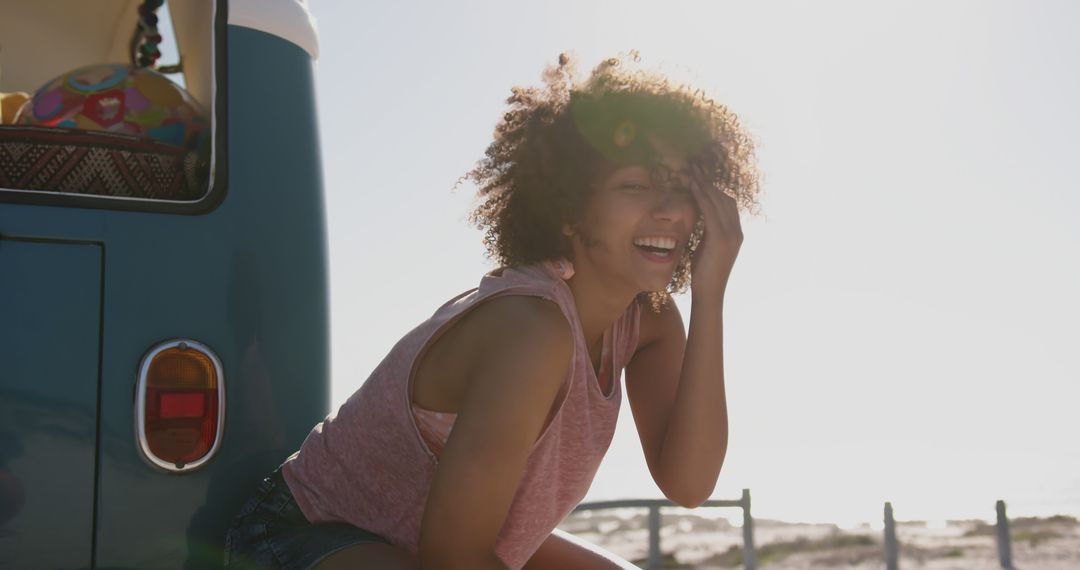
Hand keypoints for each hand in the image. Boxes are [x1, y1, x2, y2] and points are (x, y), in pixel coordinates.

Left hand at [686, 163, 742, 303]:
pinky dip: (702, 196)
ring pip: (718, 201)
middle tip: (694, 166)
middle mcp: (737, 231)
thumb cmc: (704, 274)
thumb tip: (700, 220)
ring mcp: (732, 235)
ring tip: (690, 171)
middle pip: (724, 197)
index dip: (713, 188)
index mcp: (736, 233)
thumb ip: (707, 233)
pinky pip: (711, 211)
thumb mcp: (706, 248)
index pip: (727, 203)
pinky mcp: (722, 239)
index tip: (699, 175)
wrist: (709, 294)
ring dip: (703, 184)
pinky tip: (692, 185)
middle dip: (708, 181)